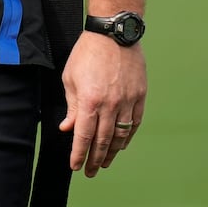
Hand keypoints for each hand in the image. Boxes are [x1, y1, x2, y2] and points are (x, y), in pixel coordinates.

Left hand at [59, 32, 146, 176]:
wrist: (114, 35)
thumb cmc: (87, 53)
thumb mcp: (70, 78)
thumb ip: (71, 106)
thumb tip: (68, 128)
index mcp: (90, 101)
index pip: (83, 136)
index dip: (79, 154)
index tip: (76, 167)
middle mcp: (110, 105)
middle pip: (102, 140)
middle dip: (94, 159)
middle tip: (90, 172)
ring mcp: (127, 102)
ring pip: (120, 135)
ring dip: (111, 152)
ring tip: (103, 163)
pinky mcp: (139, 97)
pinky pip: (134, 123)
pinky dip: (127, 137)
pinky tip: (120, 146)